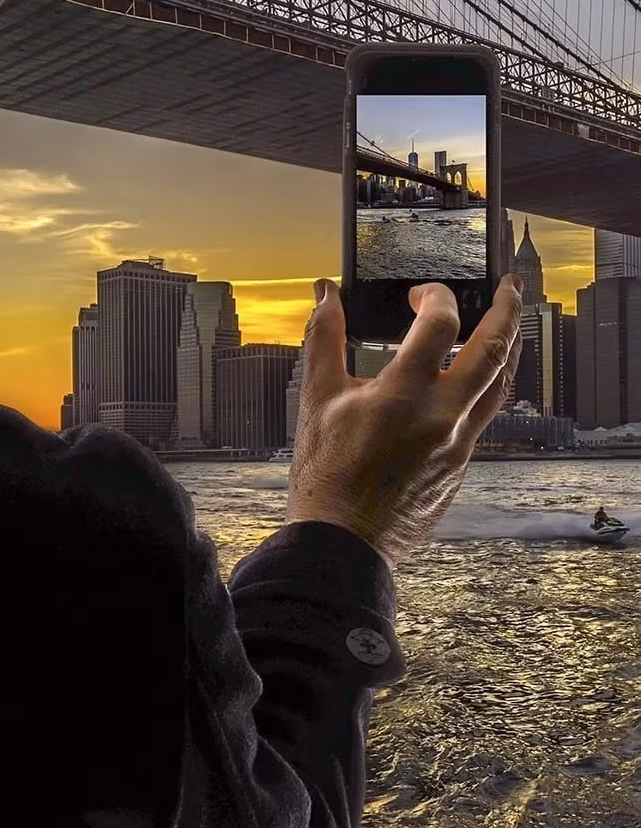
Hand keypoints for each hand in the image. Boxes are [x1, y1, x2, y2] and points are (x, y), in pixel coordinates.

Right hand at [285, 276, 522, 565]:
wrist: (342, 542)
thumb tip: (327, 295)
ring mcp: (458, 443)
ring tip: (508, 327)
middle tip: (511, 286)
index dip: (434, 297)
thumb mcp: (316, 399)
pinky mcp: (459, 466)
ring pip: (501, 385)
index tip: (420, 297)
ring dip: (509, 349)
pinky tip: (471, 384)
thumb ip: (323, 339)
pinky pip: (483, 418)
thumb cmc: (325, 476)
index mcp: (405, 394)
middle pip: (496, 349)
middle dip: (508, 309)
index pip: (440, 324)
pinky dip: (484, 390)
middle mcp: (442, 416)